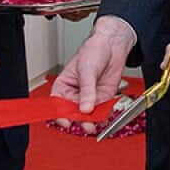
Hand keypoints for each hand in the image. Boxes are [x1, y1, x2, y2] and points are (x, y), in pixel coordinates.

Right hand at [51, 16, 134, 130]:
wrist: (112, 45)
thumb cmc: (93, 50)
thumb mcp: (87, 69)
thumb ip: (87, 90)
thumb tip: (85, 108)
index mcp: (63, 86)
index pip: (58, 105)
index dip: (61, 115)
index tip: (67, 121)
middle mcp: (75, 94)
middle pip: (74, 113)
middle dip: (80, 120)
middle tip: (86, 124)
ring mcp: (89, 98)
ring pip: (88, 115)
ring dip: (92, 121)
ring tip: (96, 123)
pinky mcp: (102, 98)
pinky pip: (101, 111)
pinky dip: (103, 116)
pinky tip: (105, 117)